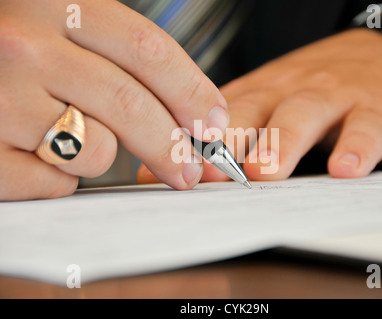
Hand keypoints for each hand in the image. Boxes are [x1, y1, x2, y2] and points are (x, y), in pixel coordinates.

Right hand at [0, 0, 228, 199]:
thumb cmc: (10, 51)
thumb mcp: (59, 27)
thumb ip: (119, 58)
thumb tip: (194, 114)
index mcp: (54, 2)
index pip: (148, 50)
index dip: (192, 92)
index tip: (213, 124)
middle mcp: (24, 45)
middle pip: (130, 105)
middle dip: (173, 145)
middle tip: (189, 170)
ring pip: (97, 150)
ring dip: (101, 155)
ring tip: (70, 137)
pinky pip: (56, 183)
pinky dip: (60, 178)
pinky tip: (35, 154)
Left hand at [138, 28, 381, 183]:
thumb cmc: (315, 92)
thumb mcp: (269, 105)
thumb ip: (226, 137)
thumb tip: (166, 170)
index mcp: (259, 94)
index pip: (216, 116)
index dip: (190, 142)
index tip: (165, 170)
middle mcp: (289, 92)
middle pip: (252, 112)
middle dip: (225, 143)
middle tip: (205, 174)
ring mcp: (333, 98)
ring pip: (302, 115)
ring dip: (281, 143)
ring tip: (263, 172)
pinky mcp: (376, 110)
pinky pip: (366, 128)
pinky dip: (356, 148)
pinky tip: (344, 169)